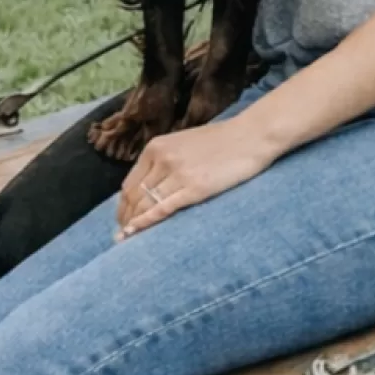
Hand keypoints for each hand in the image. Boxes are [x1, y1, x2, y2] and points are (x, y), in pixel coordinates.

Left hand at [114, 116, 278, 239]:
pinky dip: (145, 223)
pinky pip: (162, 209)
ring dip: (133, 223)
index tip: (124, 217)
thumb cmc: (223, 139)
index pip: (130, 183)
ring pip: (145, 204)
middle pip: (134, 196)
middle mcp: (162, 160)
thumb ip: (166, 159)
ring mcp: (177, 174)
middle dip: (125, 217)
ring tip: (127, 238)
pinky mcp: (194, 189)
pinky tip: (134, 233)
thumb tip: (153, 182)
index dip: (123, 204)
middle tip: (123, 233)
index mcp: (156, 147)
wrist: (251, 136)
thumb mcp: (185, 142)